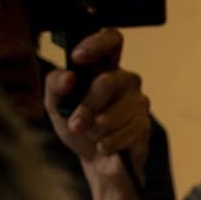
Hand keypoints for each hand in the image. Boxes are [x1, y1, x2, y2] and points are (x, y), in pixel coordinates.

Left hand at [43, 29, 152, 171]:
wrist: (96, 160)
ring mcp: (138, 101)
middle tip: (75, 124)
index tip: (78, 58)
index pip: (112, 39)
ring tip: (92, 136)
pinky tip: (104, 145)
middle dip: (87, 107)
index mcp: (103, 66)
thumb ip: (55, 85)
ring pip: (116, 112)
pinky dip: (109, 143)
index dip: (97, 43)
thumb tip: (68, 77)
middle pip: (108, 82)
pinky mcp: (145, 124)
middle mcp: (125, 79)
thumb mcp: (56, 104)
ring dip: (97, 130)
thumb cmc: (77, 126)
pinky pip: (126, 132)